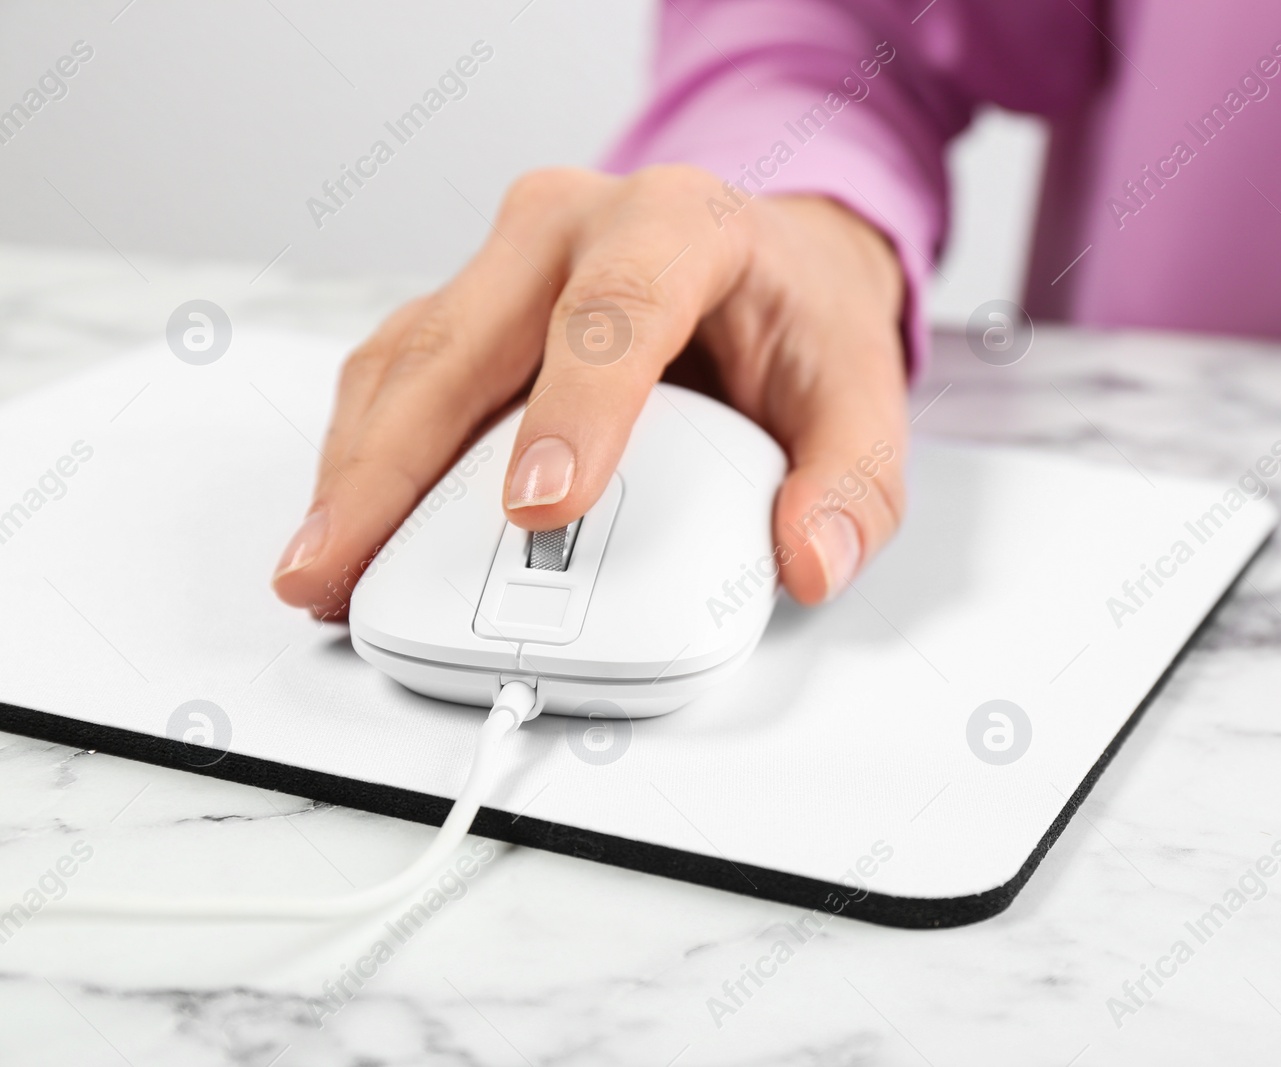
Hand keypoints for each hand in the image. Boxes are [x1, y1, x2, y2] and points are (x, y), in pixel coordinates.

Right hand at [271, 165, 908, 619]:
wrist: (770, 267)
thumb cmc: (800, 318)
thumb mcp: (861, 395)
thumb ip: (853, 484)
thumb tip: (810, 560)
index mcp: (681, 225)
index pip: (617, 307)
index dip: (572, 407)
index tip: (538, 507)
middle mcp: (573, 228)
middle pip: (463, 337)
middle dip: (396, 461)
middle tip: (351, 563)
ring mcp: (505, 265)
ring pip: (405, 360)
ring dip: (355, 471)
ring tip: (321, 569)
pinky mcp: (467, 312)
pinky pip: (396, 380)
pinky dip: (363, 460)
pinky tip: (347, 530)